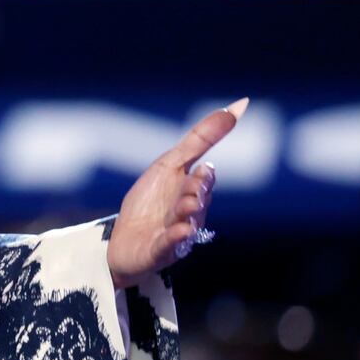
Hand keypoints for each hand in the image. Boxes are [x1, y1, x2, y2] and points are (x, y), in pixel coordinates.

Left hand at [106, 98, 246, 288]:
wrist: (124, 243)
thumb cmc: (150, 202)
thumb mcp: (169, 165)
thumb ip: (199, 140)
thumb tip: (234, 107)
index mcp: (192, 190)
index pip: (205, 177)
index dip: (206, 172)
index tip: (208, 160)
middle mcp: (190, 213)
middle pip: (198, 199)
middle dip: (196, 190)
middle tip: (194, 180)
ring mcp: (178, 233)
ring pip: (188, 221)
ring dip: (188, 211)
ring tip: (187, 204)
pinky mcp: (161, 251)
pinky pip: (171, 245)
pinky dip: (176, 238)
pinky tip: (180, 231)